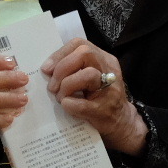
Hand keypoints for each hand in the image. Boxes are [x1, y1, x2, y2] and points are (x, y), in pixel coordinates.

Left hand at [43, 39, 145, 154]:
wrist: (120, 123)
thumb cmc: (100, 99)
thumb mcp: (91, 78)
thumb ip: (74, 68)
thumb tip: (48, 69)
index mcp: (104, 60)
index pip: (80, 44)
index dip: (60, 54)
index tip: (47, 68)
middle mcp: (109, 71)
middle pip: (85, 54)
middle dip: (62, 68)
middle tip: (52, 85)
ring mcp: (109, 90)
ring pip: (87, 75)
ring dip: (66, 86)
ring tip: (60, 97)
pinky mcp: (104, 110)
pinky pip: (82, 104)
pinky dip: (69, 105)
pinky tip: (67, 106)